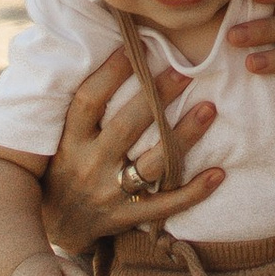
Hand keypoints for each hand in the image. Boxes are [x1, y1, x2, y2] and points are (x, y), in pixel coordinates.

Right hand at [38, 49, 221, 254]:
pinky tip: (219, 173)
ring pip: (151, 164)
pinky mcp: (127, 217)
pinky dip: (193, 191)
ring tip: (209, 109)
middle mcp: (88, 165)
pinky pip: (165, 205)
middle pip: (125, 127)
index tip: (135, 47)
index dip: (110, 74)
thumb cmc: (64, 168)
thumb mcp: (60, 138)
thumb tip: (112, 50)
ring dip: (183, 137)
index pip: (88, 101)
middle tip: (186, 71)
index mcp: (69, 141)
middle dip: (156, 98)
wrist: (55, 228)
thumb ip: (83, 105)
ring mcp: (109, 194)